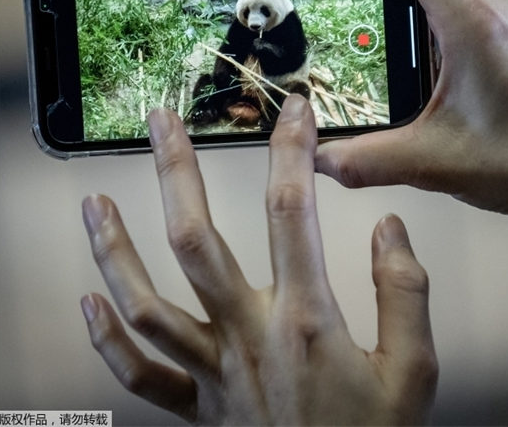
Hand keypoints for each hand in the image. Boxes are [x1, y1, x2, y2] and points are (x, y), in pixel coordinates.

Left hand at [80, 95, 436, 424]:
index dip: (292, 151)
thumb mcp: (415, 370)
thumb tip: (389, 230)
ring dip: (116, 251)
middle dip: (177, 174)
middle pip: (198, 242)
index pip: (292, 212)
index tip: (295, 111)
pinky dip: (109, 340)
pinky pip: (141, 375)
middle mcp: (249, 336)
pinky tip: (92, 304)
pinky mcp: (198, 408)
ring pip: (149, 304)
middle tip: (162, 124)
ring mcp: (214, 372)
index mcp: (305, 320)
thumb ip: (404, 293)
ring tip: (94, 204)